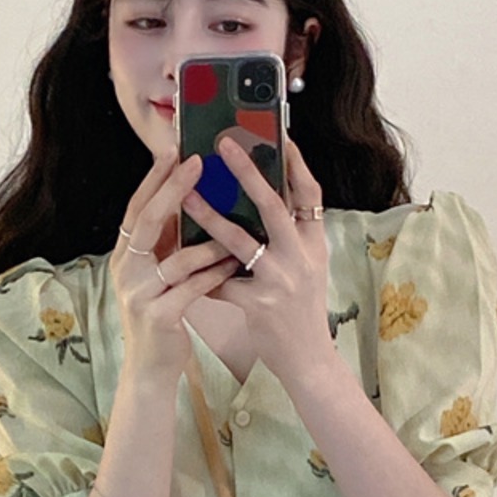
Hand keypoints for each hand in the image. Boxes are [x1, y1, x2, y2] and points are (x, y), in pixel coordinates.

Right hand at [111, 151, 241, 379]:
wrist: (149, 368)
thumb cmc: (161, 315)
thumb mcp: (156, 274)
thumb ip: (166, 243)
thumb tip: (187, 200)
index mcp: (124, 255)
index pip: (137, 208)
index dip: (154, 178)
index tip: (174, 149)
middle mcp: (125, 270)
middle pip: (148, 221)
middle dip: (173, 190)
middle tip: (198, 164)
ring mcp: (139, 294)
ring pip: (176, 258)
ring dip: (208, 240)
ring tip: (236, 224)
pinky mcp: (159, 316)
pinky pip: (192, 288)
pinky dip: (215, 274)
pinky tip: (236, 263)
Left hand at [181, 135, 335, 387]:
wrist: (311, 361)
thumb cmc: (303, 311)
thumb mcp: (308, 268)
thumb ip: (291, 237)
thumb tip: (265, 199)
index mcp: (314, 244)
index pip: (310, 194)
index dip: (295, 163)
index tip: (279, 135)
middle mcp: (301, 257)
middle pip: (274, 206)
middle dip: (248, 173)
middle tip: (224, 146)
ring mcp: (281, 281)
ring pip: (240, 241)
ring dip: (209, 217)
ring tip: (186, 197)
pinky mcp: (259, 305)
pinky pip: (222, 283)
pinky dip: (202, 274)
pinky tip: (182, 267)